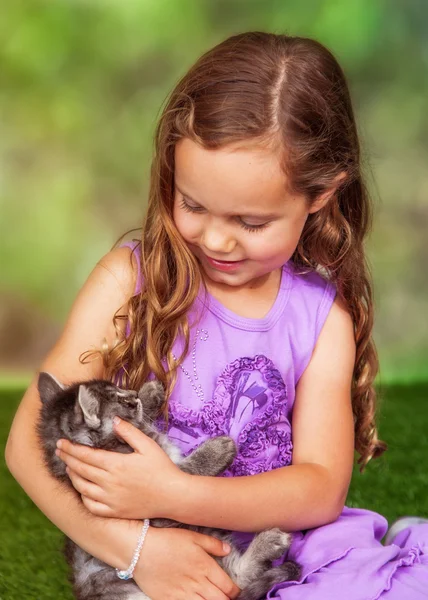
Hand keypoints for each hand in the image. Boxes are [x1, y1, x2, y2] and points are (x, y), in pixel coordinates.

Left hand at [55, 417, 185, 518]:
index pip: (86, 455)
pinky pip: (91, 506)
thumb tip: (114, 420)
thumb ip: (129, 432)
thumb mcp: (148, 445)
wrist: (174, 496)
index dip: (71, 448)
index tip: (61, 442)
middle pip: (81, 469)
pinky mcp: (114, 511)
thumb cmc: (162, 468)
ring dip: (72, 476)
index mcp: (116, 464)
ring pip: (82, 488)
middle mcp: (109, 482)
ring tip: (68, 467)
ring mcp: (111, 499)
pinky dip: (83, 496)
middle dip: (67, 458)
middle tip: (58, 451)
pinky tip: (82, 489)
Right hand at [134, 526, 240, 599]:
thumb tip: (228, 550)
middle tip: (227, 598)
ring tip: (213, 599)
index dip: (235, 592)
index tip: (235, 591)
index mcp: (205, 566)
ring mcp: (183, 594)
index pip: (228, 587)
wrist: (140, 549)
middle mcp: (197, 582)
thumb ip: (212, 544)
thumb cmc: (167, 540)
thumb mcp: (192, 536)